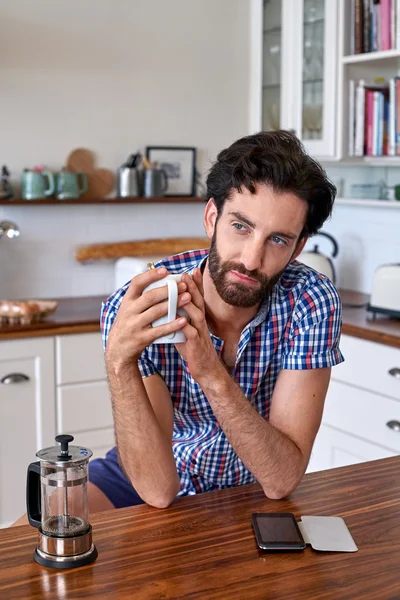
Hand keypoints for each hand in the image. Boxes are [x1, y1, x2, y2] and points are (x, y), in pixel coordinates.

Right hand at [106, 267, 190, 368]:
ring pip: (155, 312)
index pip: (136, 283)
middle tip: (183, 285)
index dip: (150, 275)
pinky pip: (159, 330)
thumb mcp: (128, 308)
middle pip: (149, 297)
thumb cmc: (128, 324)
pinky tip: (183, 320)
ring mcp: (135, 325)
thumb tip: (159, 278)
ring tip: (187, 298)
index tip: (165, 270)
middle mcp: (129, 311)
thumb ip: (140, 296)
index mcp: (127, 301)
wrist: (117, 349)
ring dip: (173, 304)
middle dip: (168, 290)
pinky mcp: (142, 338)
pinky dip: (172, 325)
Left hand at [174, 268, 221, 382]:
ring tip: (181, 292)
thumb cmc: (194, 350)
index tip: (190, 272)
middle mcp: (201, 323)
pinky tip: (177, 318)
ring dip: (189, 302)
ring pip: (196, 314)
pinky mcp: (196, 344)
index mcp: (198, 319)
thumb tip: (168, 309)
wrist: (206, 370)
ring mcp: (200, 333)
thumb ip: (179, 319)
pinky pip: (190, 333)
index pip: (198, 299)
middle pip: (198, 302)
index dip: (195, 285)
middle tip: (186, 275)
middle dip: (192, 288)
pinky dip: (184, 325)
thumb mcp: (186, 331)